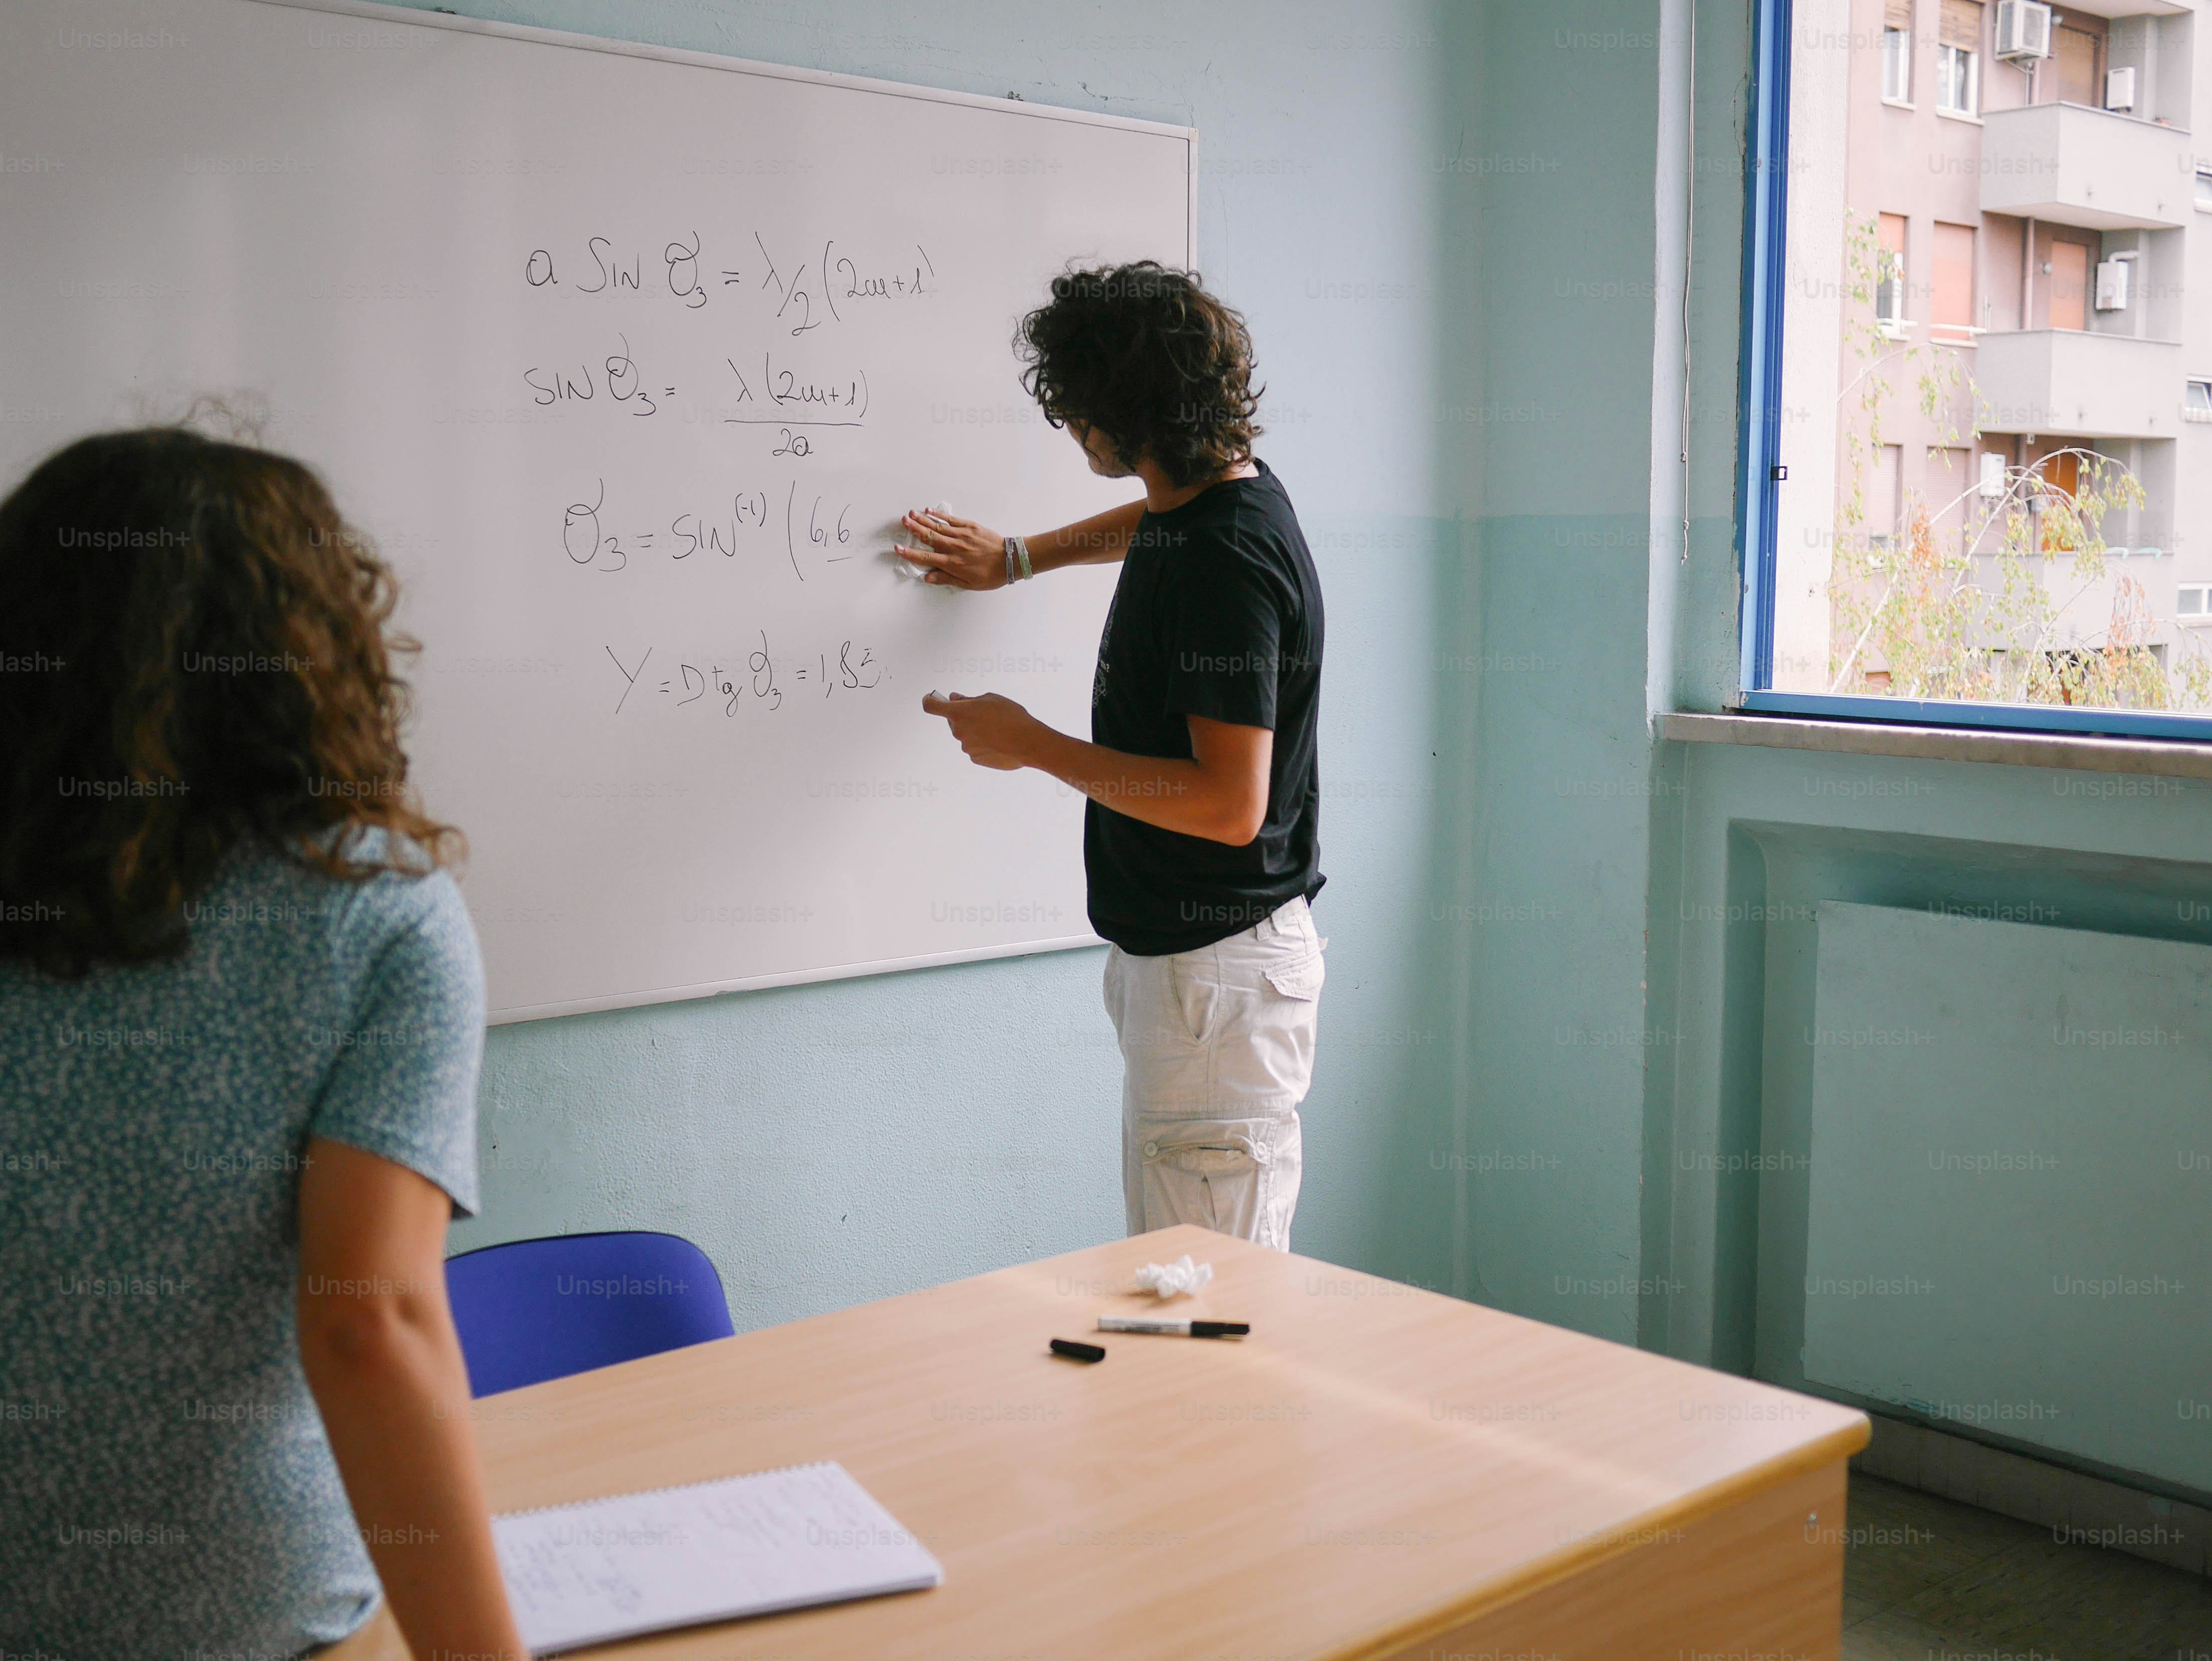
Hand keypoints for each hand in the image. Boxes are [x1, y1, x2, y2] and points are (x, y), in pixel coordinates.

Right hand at [897, 507, 1006, 588]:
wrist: (1010, 560)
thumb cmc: (990, 575)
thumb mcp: (968, 584)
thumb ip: (946, 579)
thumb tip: (928, 578)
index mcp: (952, 564)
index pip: (926, 558)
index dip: (910, 553)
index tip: (898, 548)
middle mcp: (954, 548)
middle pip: (929, 537)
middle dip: (914, 529)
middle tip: (902, 522)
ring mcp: (962, 535)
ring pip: (938, 526)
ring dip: (923, 519)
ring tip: (910, 514)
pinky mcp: (970, 527)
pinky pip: (951, 519)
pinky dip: (940, 515)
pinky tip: (929, 510)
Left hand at [923, 691, 1040, 769]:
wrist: (1028, 743)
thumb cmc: (1011, 716)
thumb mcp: (990, 699)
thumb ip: (968, 699)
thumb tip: (955, 699)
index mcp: (959, 713)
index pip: (931, 706)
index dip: (929, 700)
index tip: (931, 698)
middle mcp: (958, 731)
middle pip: (953, 720)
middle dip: (963, 715)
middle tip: (982, 712)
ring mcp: (966, 747)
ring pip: (966, 734)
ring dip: (975, 730)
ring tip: (997, 728)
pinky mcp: (975, 759)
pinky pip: (975, 747)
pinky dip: (983, 743)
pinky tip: (999, 740)